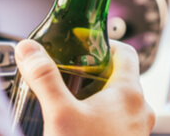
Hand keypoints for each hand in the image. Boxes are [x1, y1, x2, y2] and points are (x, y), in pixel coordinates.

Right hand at [15, 39, 155, 135]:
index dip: (103, 43)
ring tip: (70, 101)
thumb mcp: (59, 114)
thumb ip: (44, 78)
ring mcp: (137, 130)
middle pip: (119, 76)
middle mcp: (140, 109)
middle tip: (69, 74)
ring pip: (119, 101)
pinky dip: (101, 117)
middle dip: (93, 72)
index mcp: (129, 92)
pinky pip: (118, 122)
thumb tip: (29, 49)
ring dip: (97, 96)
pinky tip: (79, 127)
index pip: (125, 51)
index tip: (82, 45)